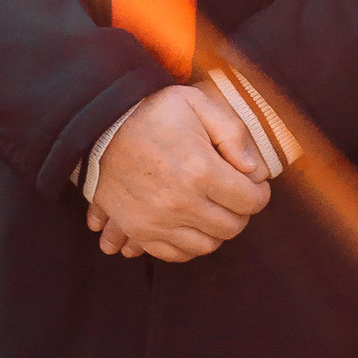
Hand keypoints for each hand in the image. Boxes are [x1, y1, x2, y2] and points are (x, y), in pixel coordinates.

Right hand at [87, 84, 271, 259]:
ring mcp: (158, 221)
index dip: (259, 193)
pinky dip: (188, 245)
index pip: (251, 201)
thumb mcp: (195, 103)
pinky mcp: (139, 230)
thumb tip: (254, 169)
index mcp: (200, 170)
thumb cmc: (150, 112)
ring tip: (212, 209)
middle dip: (241, 212)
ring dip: (216, 230)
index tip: (254, 184)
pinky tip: (190, 225)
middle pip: (232, 227)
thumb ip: (232, 132)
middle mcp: (181, 203)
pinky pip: (175, 254)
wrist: (98, 128)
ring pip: (207, 246)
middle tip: (234, 195)